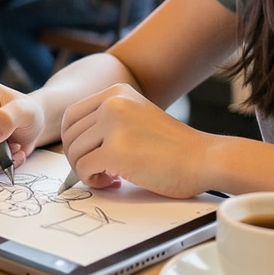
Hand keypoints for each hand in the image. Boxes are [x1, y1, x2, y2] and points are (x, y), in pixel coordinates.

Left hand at [60, 84, 213, 198]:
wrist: (204, 159)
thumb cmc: (173, 147)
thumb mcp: (137, 117)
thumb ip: (108, 122)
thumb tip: (74, 146)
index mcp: (117, 92)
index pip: (71, 116)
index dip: (73, 141)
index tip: (88, 156)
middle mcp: (112, 103)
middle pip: (69, 136)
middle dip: (78, 159)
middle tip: (98, 171)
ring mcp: (113, 125)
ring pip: (74, 154)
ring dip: (87, 172)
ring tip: (111, 177)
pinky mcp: (115, 151)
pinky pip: (84, 170)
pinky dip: (94, 181)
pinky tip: (116, 182)